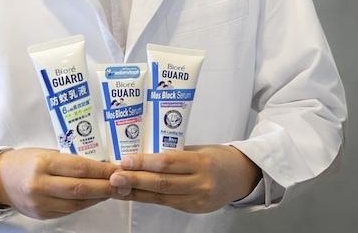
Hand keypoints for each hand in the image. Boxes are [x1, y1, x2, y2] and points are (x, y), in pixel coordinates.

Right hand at [0, 148, 118, 219]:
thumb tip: (99, 165)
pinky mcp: (42, 214)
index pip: (79, 168)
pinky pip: (69, 210)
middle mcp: (41, 184)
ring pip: (77, 203)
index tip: (118, 168)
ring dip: (98, 198)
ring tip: (114, 191)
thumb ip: (69, 160)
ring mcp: (41, 202)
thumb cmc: (26, 160)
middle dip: (105, 187)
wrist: (0, 179)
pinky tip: (95, 198)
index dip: (101, 170)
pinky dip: (85, 204)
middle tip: (124, 184)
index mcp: (43, 163)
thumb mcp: (45, 152)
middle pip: (80, 188)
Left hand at [108, 145, 261, 212]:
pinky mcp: (194, 209)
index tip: (125, 160)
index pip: (168, 162)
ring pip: (161, 196)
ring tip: (117, 188)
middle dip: (135, 180)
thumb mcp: (199, 149)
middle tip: (114, 177)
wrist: (242, 176)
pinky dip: (148, 199)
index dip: (145, 163)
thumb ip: (175, 153)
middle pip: (162, 183)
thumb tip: (144, 155)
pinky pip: (167, 203)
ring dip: (137, 193)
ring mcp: (197, 199)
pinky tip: (133, 195)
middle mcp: (200, 182)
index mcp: (202, 162)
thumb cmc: (218, 156)